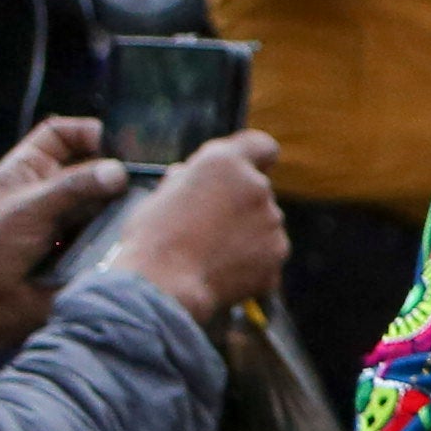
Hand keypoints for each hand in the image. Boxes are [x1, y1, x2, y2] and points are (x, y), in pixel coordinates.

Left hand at [0, 118, 126, 375]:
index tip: (110, 144)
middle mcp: (53, 189)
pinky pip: (115, 227)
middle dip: (113, 169)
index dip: (84, 132)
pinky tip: (138, 226)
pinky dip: (125, 226)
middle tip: (136, 177)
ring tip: (141, 203)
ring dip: (122, 200)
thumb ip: (74, 186)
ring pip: (108, 197)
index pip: (60, 134)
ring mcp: (73, 217)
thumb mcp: (30, 208)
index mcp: (28, 170)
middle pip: (92, 164)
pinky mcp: (90, 244)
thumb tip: (118, 172)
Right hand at [98, 132, 286, 320]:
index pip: (261, 146)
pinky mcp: (277, 255)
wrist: (163, 283)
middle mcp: (256, 187)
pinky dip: (251, 261)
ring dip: (246, 233)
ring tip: (209, 251)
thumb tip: (187, 175)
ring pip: (264, 224)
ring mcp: (272, 223)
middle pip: (257, 191)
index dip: (254, 157)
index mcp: (224, 163)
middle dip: (238, 204)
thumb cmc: (153, 236)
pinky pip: (266, 254)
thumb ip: (186, 179)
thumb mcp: (161, 193)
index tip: (246, 168)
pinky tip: (221, 271)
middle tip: (206, 225)